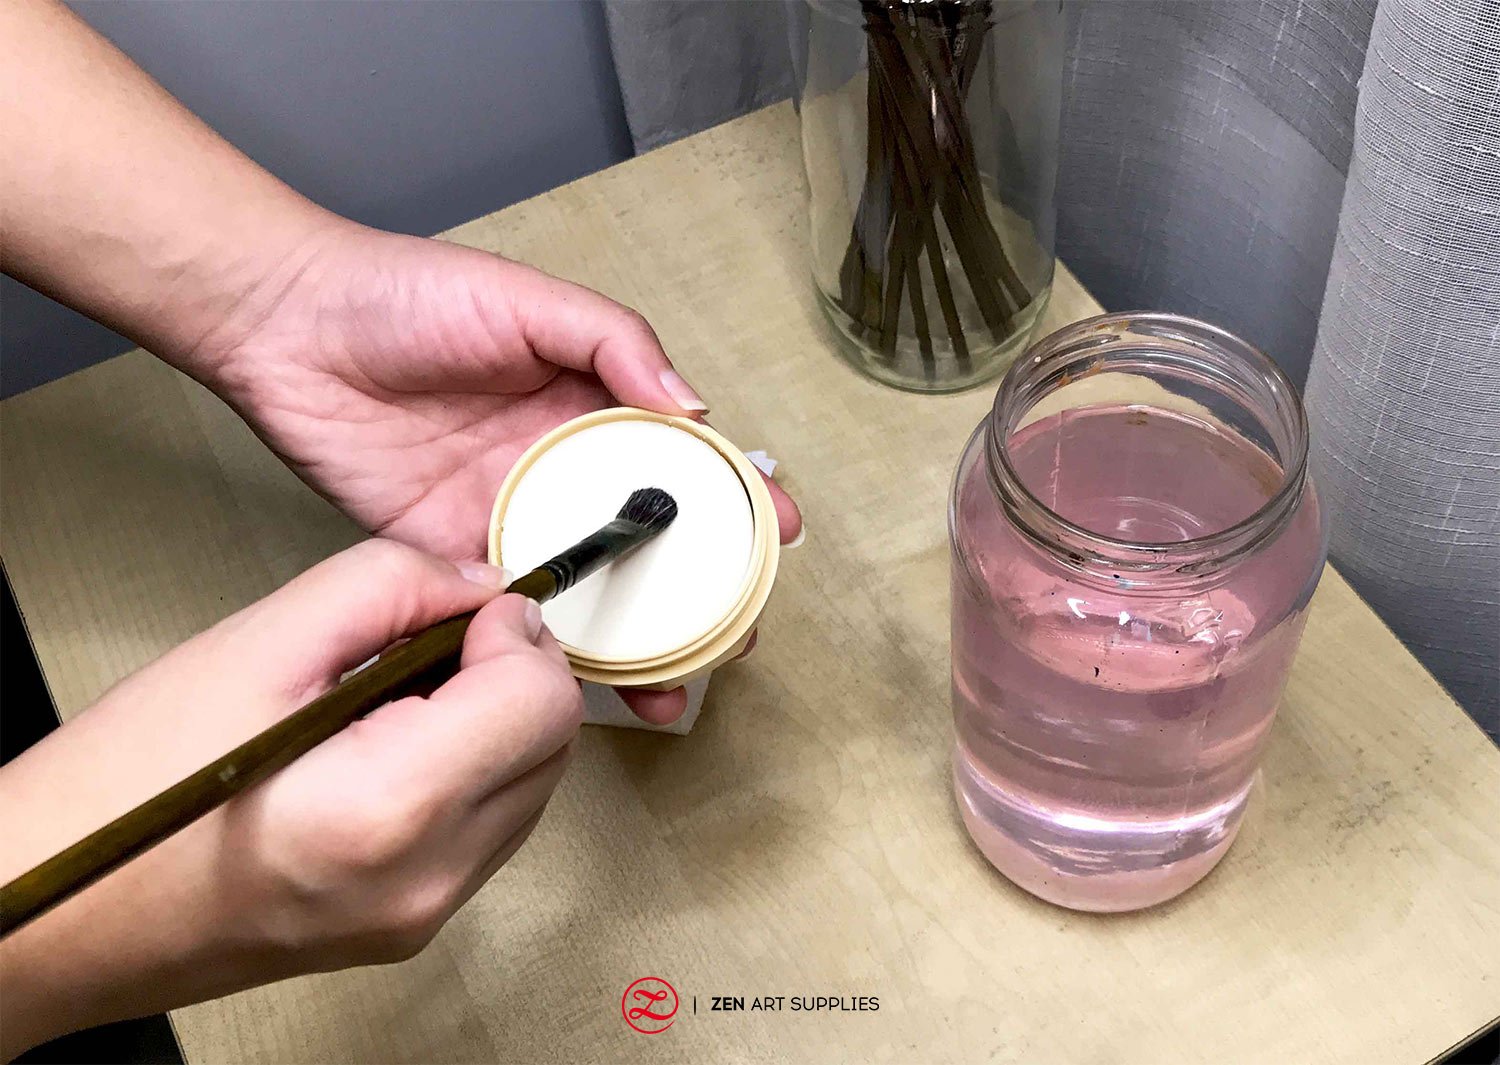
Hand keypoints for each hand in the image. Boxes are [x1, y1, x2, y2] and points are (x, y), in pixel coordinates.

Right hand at [0, 540, 579, 1056]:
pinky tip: (385, 749)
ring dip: (490, 725)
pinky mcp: (408, 930)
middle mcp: (427, 881)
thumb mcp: (260, 641)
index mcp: (391, 809)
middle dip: (509, 676)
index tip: (464, 610)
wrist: (56, 910)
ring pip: (529, 789)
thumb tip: (483, 586)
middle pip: (550, 747)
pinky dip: (465, 774)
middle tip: (423, 644)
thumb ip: (393, 587)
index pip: (542, 702)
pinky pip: (487, 830)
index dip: (514, 636)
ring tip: (389, 700)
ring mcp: (422, 918)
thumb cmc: (129, 783)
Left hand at [188, 221, 801, 723]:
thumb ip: (612, 343)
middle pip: (643, 538)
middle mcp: (557, 467)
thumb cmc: (404, 293)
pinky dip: (544, 643)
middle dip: (694, 590)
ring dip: (629, 636)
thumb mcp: (526, 297)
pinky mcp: (449, 551)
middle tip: (731, 634)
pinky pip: (509, 605)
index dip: (733, 497)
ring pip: (585, 586)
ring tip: (670, 683)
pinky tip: (579, 677)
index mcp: (589, 402)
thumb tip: (692, 407)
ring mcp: (507, 514)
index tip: (777, 534)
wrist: (285, 328)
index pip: (680, 458)